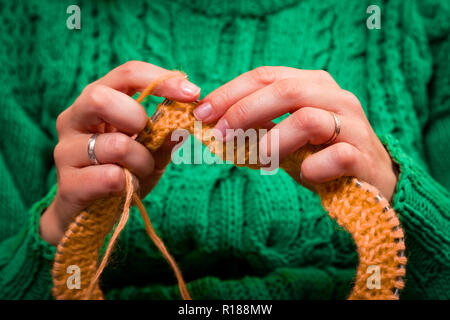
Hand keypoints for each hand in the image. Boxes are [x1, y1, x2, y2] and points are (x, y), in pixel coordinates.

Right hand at [40, 61, 199, 245]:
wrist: (90, 216)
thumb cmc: (121, 174)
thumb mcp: (149, 151)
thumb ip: (166, 135)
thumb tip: (188, 119)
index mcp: (95, 103)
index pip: (126, 75)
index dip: (161, 80)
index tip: (193, 93)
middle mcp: (74, 120)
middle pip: (100, 97)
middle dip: (137, 118)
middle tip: (147, 138)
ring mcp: (65, 151)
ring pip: (116, 145)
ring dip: (142, 162)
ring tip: (139, 173)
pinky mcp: (68, 183)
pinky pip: (112, 177)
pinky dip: (130, 185)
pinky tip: (125, 189)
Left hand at [193, 66, 397, 199]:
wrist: (370, 178)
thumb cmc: (320, 153)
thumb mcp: (286, 135)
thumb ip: (259, 125)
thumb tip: (215, 124)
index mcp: (313, 84)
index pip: (266, 76)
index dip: (230, 93)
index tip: (202, 113)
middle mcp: (335, 97)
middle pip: (285, 91)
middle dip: (244, 111)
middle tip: (219, 134)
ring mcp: (353, 125)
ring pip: (308, 120)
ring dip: (273, 140)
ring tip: (257, 158)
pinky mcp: (363, 155)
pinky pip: (335, 156)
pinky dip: (312, 168)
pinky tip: (305, 175)